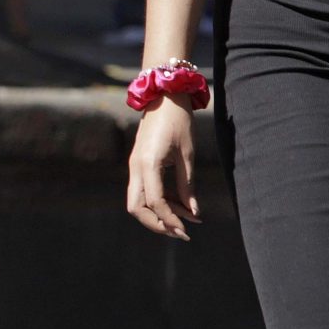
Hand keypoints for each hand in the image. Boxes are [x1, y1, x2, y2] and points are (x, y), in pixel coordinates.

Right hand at [124, 99, 200, 240]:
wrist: (164, 96)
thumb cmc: (179, 121)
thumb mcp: (187, 154)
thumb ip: (188, 185)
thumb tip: (193, 212)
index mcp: (148, 164)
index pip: (155, 202)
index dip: (170, 219)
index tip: (186, 230)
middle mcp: (136, 167)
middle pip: (136, 208)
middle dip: (156, 224)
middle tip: (180, 232)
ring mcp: (135, 166)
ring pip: (138, 201)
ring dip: (159, 214)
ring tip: (187, 219)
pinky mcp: (139, 164)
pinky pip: (145, 190)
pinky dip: (160, 201)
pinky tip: (181, 205)